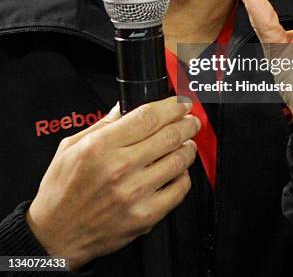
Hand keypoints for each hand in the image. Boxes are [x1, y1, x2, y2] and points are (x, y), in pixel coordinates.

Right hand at [26, 97, 199, 269]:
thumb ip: (102, 124)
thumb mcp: (71, 147)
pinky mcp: (145, 216)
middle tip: (191, 120)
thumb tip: (123, 106)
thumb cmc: (61, 191)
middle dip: (186, 123)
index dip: (171, 106)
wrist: (56, 235)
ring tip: (187, 143)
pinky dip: (184, 176)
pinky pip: (178, 190)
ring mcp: (135, 194)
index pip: (148, 117)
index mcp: (100, 147)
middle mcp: (120, 169)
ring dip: (188, 147)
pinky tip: (178, 171)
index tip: (180, 103)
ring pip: (178, 161)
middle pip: (169, 136)